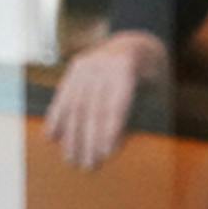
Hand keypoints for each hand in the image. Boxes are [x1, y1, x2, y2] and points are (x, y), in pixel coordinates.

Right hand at [45, 31, 170, 169]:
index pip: (115, 104)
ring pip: (76, 103)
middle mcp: (104, 63)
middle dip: (89, 139)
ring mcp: (87, 63)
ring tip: (71, 158)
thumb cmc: (152, 76)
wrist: (137, 43)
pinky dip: (56, 116)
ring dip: (71, 135)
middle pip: (93, 107)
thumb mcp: (157, 90)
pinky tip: (51, 137)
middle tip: (88, 165)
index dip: (110, 130)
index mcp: (127, 68)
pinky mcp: (76, 67)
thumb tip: (119, 146)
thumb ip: (141, 113)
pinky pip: (64, 94)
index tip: (106, 154)